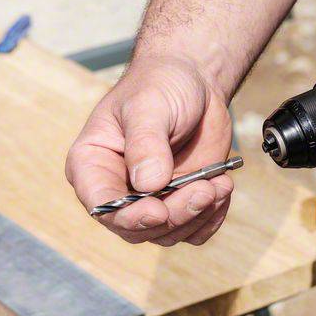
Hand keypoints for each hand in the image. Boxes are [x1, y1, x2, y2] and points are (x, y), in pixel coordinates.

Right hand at [66, 56, 233, 245]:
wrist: (194, 83)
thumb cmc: (160, 84)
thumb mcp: (148, 105)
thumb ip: (145, 143)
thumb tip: (148, 184)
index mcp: (93, 165)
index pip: (101, 205)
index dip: (128, 217)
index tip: (158, 210)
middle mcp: (117, 189)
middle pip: (138, 228)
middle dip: (175, 214)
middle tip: (205, 189)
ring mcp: (150, 200)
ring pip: (169, 232)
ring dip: (198, 214)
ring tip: (220, 183)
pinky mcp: (180, 203)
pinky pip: (195, 230)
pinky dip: (212, 217)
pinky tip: (222, 188)